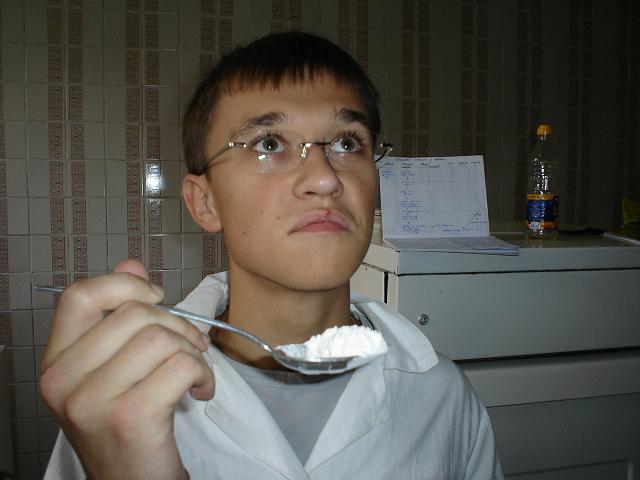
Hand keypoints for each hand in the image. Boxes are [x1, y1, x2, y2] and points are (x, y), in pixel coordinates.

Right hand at [39, 259, 213, 479]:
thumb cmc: (127, 427)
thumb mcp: (112, 370)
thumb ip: (118, 315)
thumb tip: (132, 264)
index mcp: (57, 363)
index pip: (79, 296)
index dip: (124, 284)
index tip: (156, 296)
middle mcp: (62, 381)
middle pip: (134, 314)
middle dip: (177, 324)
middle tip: (191, 347)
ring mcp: (91, 401)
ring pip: (161, 338)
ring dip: (194, 352)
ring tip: (195, 373)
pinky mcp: (129, 417)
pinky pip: (182, 365)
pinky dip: (204, 374)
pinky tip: (200, 391)